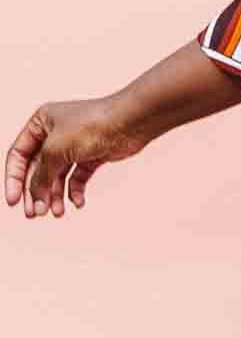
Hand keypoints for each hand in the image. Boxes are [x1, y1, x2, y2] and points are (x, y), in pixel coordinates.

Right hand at [5, 98, 148, 219]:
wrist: (129, 122)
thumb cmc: (91, 126)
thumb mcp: (55, 151)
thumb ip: (41, 175)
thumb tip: (34, 197)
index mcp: (40, 123)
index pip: (18, 155)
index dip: (13, 180)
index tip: (13, 202)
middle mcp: (55, 133)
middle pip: (37, 169)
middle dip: (36, 192)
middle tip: (35, 214)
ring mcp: (74, 145)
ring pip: (58, 176)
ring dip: (55, 195)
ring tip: (57, 213)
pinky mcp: (91, 155)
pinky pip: (77, 177)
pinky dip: (75, 191)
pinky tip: (78, 203)